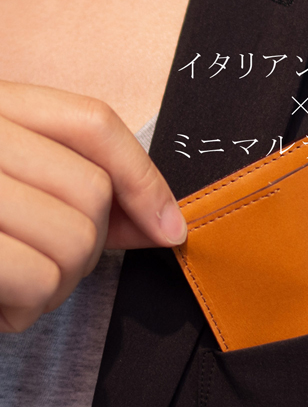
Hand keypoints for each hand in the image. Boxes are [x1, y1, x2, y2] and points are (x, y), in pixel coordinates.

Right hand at [0, 80, 186, 332]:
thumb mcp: (16, 180)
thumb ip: (81, 188)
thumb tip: (159, 221)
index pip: (93, 122)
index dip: (143, 177)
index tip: (169, 226)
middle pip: (90, 190)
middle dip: (91, 244)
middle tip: (54, 263)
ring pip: (72, 238)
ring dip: (61, 281)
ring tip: (22, 283)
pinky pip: (35, 277)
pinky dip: (29, 308)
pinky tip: (1, 304)